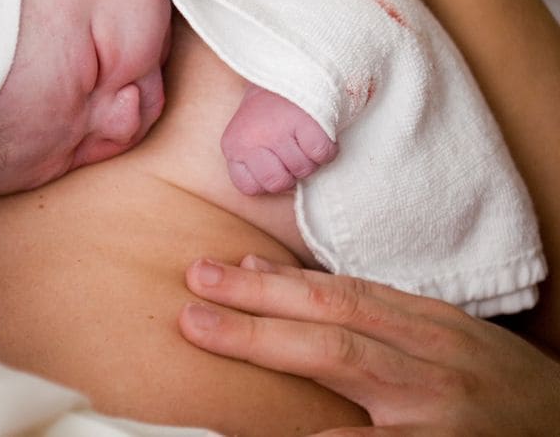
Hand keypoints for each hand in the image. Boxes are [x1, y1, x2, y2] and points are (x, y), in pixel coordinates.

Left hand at [178, 255, 559, 434]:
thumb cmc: (496, 387)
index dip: (277, 280)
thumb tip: (268, 277)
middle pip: (331, 316)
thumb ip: (363, 311)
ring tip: (204, 331)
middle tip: (195, 287)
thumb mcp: (439, 339)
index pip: (342, 292)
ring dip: (265, 341)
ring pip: (342, 358)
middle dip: (256, 300)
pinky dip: (315, 435)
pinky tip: (262, 430)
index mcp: (428, 324)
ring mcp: (433, 406)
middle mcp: (429, 355)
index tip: (222, 270)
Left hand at [221, 84, 336, 194]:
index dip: (266, 179)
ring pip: (304, 170)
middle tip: (293, 146)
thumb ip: (256, 161)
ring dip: (311, 157)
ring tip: (303, 132)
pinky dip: (328, 148)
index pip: (249, 187)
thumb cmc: (270, 105)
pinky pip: (322, 155)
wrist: (288, 65)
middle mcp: (251, 141)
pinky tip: (318, 130)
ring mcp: (277, 133)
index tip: (274, 161)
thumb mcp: (249, 132)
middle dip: (291, 172)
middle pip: (279, 184)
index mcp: (233, 145)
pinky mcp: (305, 124)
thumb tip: (283, 190)